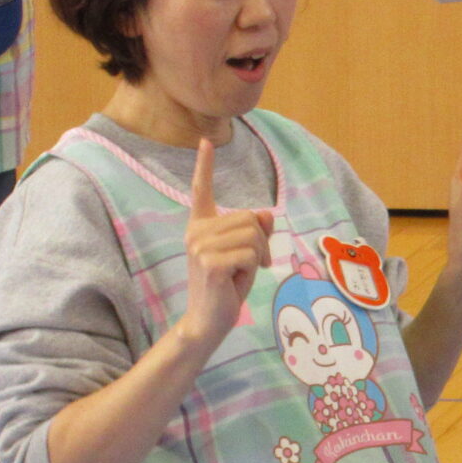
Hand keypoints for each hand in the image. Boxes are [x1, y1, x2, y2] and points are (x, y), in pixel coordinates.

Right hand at [180, 137, 273, 349]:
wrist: (208, 320)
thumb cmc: (227, 287)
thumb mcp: (246, 254)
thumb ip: (255, 231)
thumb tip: (264, 213)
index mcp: (200, 226)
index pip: (201, 190)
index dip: (204, 165)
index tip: (206, 141)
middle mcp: (196, 231)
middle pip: (249, 218)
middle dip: (261, 242)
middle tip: (251, 264)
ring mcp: (200, 245)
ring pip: (253, 235)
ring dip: (258, 256)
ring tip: (242, 272)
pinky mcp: (210, 262)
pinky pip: (250, 253)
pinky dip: (254, 268)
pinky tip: (238, 281)